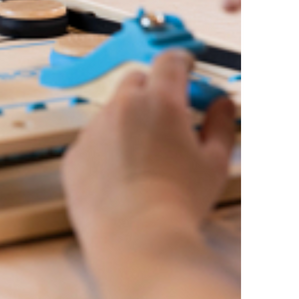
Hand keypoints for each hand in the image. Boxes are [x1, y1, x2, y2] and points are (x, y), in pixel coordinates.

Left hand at [61, 49, 236, 249]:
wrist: (135, 237)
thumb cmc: (177, 203)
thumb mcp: (214, 162)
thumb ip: (221, 125)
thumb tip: (223, 105)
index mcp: (159, 102)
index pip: (169, 62)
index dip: (181, 60)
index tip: (187, 65)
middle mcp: (121, 107)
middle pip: (137, 80)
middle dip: (154, 89)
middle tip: (172, 114)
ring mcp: (93, 129)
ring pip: (112, 110)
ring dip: (129, 119)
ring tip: (148, 155)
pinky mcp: (75, 153)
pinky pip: (92, 139)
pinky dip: (106, 146)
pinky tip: (123, 173)